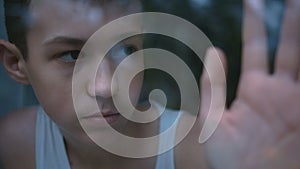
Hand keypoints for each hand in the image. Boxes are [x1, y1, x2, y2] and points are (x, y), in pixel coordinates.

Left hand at [200, 0, 299, 167]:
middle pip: (289, 47)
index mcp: (254, 89)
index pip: (256, 47)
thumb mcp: (213, 119)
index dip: (255, 24)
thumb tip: (213, 51)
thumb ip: (212, 87)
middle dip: (292, 21)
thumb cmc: (224, 157)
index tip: (253, 2)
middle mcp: (278, 91)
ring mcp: (295, 103)